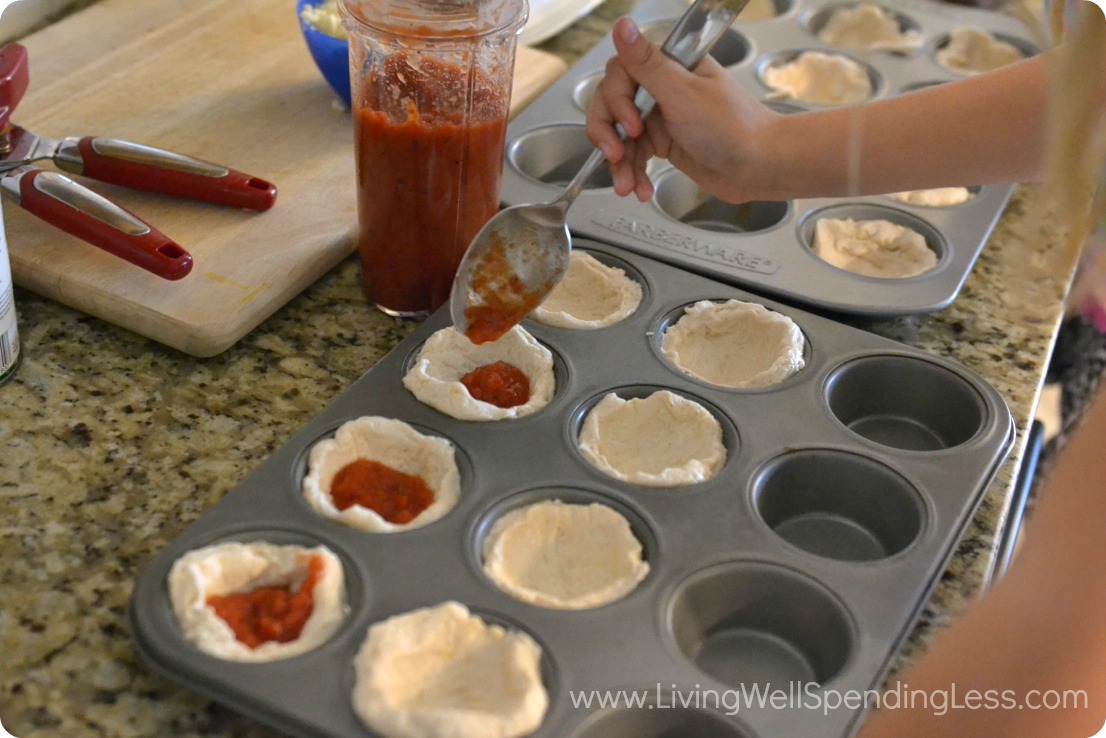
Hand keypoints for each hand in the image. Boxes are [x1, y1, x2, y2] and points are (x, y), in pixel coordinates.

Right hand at [585, 16, 779, 203]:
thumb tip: (623, 27)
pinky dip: (633, 173)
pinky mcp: (664, 143)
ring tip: (626, 184)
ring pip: (619, 135)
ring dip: (619, 163)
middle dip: (608, 134)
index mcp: (669, 67)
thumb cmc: (734, 128)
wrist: (760, 167)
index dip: (617, 102)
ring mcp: (661, 117)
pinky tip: (639, 188)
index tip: (631, 124)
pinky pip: (634, 156)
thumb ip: (647, 64)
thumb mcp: (684, 94)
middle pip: (611, 105)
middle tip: (616, 154)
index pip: (619, 74)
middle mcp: (662, 88)